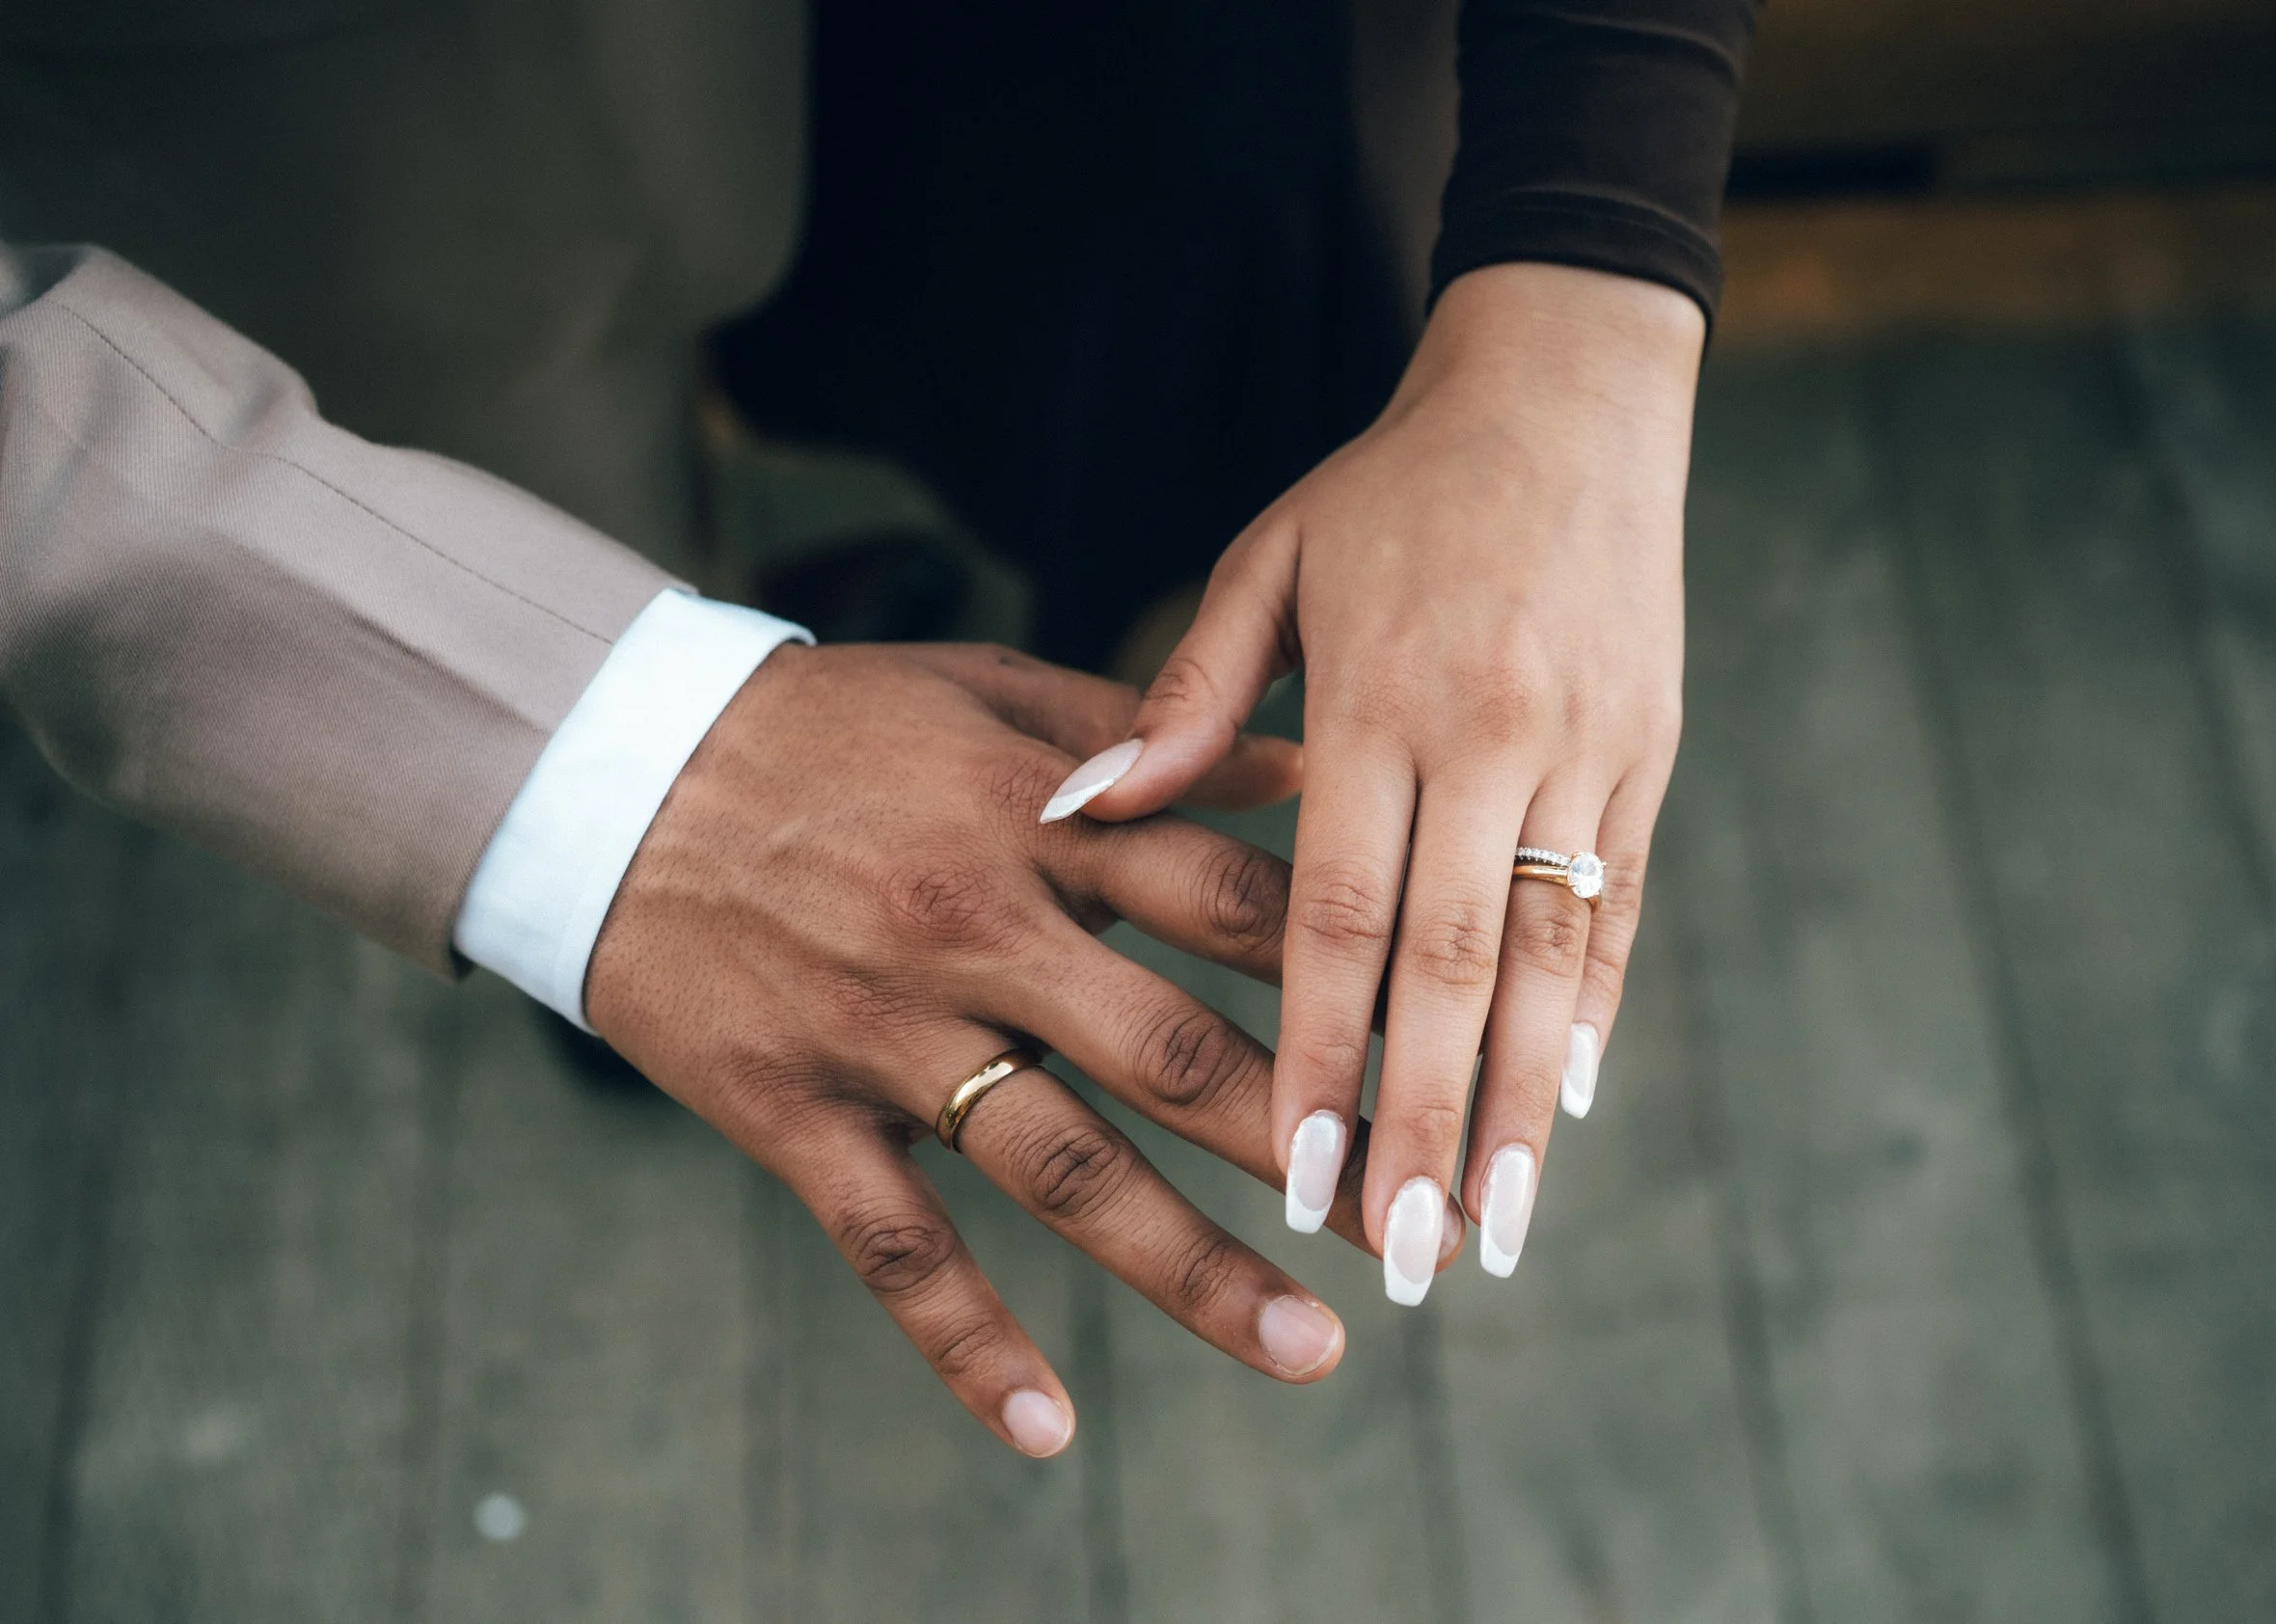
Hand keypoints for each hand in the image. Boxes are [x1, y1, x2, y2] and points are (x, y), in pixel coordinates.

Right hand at [585, 642, 1450, 1454]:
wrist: (611, 766)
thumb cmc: (831, 724)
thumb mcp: (997, 694)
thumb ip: (1151, 738)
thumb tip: (1314, 768)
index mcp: (1039, 821)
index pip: (1227, 903)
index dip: (1346, 975)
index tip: (1447, 1044)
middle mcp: (976, 929)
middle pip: (1170, 1051)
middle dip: (1310, 1142)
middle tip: (1422, 1225)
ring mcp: (884, 1031)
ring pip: (1057, 1168)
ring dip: (1189, 1266)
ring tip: (1311, 1346)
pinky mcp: (795, 1112)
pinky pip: (894, 1246)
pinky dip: (968, 1343)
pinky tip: (1049, 1433)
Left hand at [1065, 264, 1701, 1299]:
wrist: (1571, 391)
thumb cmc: (1394, 488)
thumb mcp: (1272, 561)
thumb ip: (1188, 701)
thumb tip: (1080, 812)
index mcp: (1383, 700)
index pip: (1342, 916)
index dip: (1321, 1054)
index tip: (1296, 1178)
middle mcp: (1490, 740)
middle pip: (1453, 969)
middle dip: (1421, 1124)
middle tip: (1392, 1255)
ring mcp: (1582, 753)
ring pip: (1551, 960)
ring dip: (1518, 1108)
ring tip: (1488, 1232)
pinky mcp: (1644, 755)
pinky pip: (1616, 907)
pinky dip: (1595, 1014)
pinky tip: (1567, 1113)